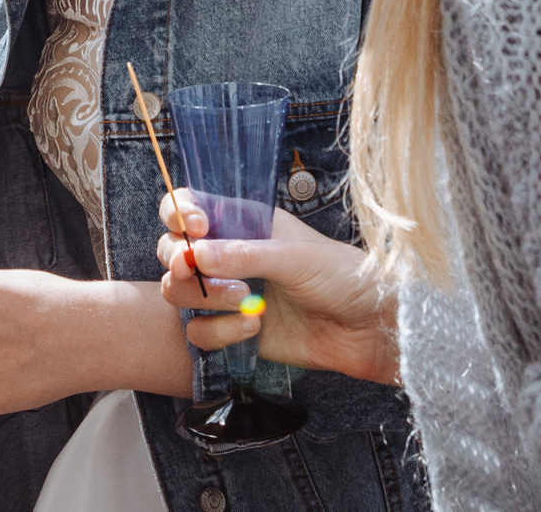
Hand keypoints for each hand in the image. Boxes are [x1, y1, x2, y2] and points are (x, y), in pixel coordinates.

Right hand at [155, 190, 401, 386]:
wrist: (369, 330)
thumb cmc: (343, 276)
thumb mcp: (295, 256)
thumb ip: (244, 253)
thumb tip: (196, 253)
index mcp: (243, 223)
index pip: (189, 207)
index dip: (178, 213)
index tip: (194, 229)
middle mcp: (228, 255)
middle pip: (171, 250)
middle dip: (179, 259)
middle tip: (196, 270)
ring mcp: (228, 295)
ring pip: (179, 292)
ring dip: (202, 297)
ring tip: (242, 301)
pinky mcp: (232, 332)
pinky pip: (199, 331)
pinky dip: (219, 332)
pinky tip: (253, 330)